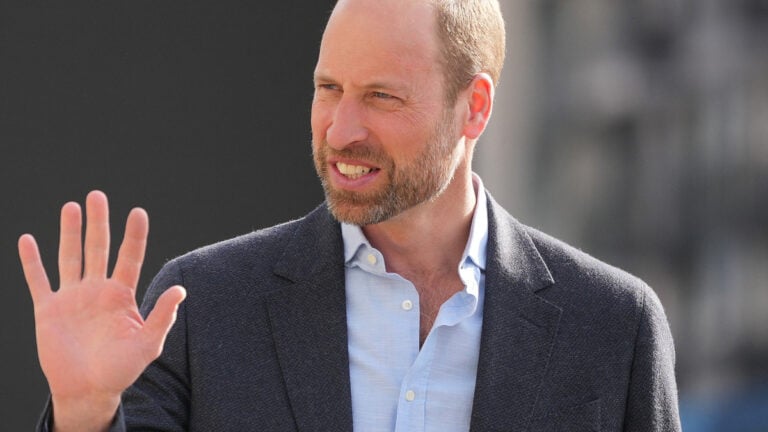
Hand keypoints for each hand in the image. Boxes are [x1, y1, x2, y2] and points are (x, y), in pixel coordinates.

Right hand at [18, 191, 185, 430]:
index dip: (134, 235)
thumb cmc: (121, 369)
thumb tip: (180, 289)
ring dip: (69, 232)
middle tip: (97, 195)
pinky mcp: (49, 310)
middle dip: (98, 222)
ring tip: (71, 207)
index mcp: (122, 295)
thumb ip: (162, 316)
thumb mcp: (148, 344)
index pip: (129, 257)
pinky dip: (32, 261)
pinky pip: (39, 280)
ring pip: (71, 257)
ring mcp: (72, 298)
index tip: (138, 212)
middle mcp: (97, 290)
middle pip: (98, 248)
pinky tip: (27, 240)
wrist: (88, 390)